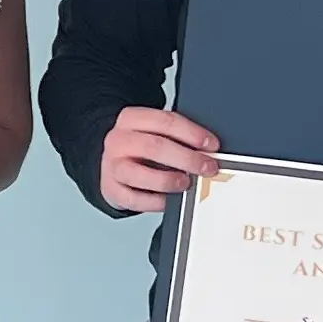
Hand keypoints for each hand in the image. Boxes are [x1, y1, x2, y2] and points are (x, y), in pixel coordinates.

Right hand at [100, 108, 218, 213]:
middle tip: (207, 167)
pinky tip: (168, 199)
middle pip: (155, 146)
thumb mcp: (154, 132)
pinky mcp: (111, 189)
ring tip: (185, 183)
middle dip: (187, 158)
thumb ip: (176, 138)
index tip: (211, 145)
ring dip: (169, 180)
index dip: (192, 133)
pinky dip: (155, 202)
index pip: (166, 121)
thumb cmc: (139, 148)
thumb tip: (207, 152)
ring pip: (141, 174)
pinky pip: (135, 199)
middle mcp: (118, 140)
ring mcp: (112, 165)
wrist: (111, 162)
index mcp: (131, 118)